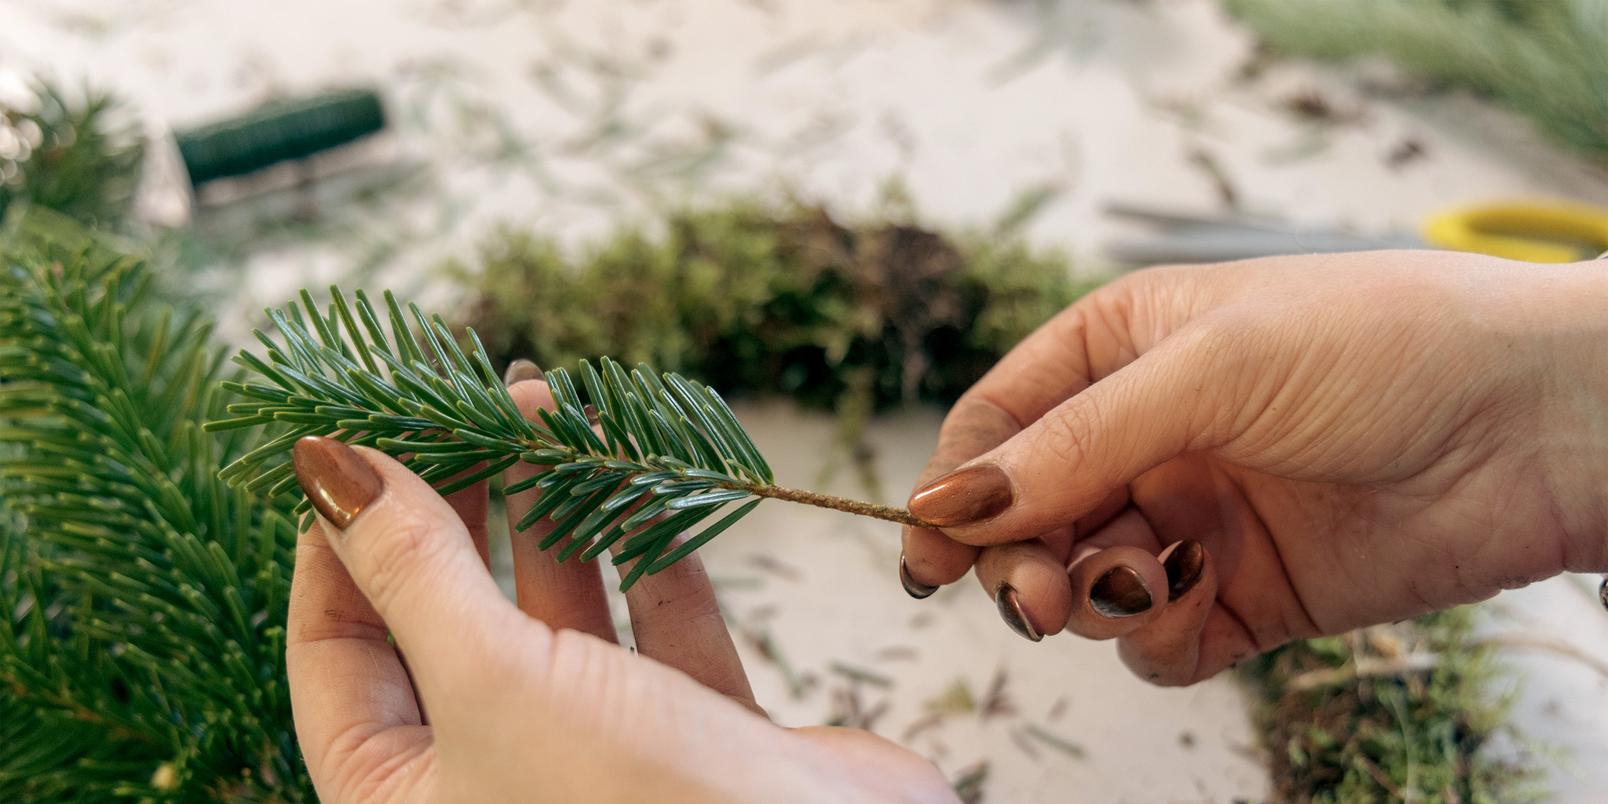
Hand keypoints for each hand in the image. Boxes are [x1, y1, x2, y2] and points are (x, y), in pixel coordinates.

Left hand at [286, 377, 954, 802]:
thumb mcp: (492, 681)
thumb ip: (410, 569)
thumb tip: (325, 463)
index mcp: (405, 795)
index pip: (334, 650)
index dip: (341, 539)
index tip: (368, 433)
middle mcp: (492, 776)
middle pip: (448, 617)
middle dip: (460, 503)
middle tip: (475, 402)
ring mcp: (599, 756)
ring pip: (556, 611)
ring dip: (554, 509)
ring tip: (552, 406)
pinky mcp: (695, 737)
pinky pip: (657, 628)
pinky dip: (650, 552)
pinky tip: (640, 476)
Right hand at [900, 251, 1607, 684]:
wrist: (1541, 424)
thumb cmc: (1384, 345)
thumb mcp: (1210, 367)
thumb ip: (1075, 443)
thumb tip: (950, 505)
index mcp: (1124, 350)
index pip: (1001, 423)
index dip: (955, 487)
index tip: (925, 552)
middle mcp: (1148, 436)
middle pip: (1029, 516)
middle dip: (1019, 557)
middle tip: (1035, 591)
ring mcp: (1196, 516)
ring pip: (1087, 582)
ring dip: (1092, 595)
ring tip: (1142, 583)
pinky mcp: (1247, 593)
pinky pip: (1162, 638)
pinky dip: (1163, 635)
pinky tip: (1203, 604)